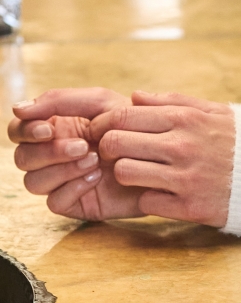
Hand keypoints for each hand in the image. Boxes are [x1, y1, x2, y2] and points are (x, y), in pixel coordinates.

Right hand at [8, 88, 143, 219]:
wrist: (161, 152)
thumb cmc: (133, 123)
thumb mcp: (100, 102)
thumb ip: (60, 100)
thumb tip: (18, 107)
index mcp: (56, 128)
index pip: (19, 130)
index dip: (26, 130)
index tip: (48, 129)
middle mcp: (53, 155)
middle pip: (23, 158)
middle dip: (48, 152)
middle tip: (82, 146)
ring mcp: (63, 180)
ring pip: (34, 181)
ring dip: (61, 169)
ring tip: (94, 159)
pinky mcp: (76, 202)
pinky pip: (54, 201)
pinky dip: (72, 187)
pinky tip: (97, 176)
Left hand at [90, 91, 235, 227]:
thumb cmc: (237, 140)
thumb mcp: (213, 111)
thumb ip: (173, 101)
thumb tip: (135, 96)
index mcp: (186, 119)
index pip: (124, 116)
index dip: (104, 123)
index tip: (102, 131)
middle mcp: (182, 146)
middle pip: (116, 143)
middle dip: (108, 148)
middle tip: (114, 153)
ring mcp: (185, 178)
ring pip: (124, 173)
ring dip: (126, 174)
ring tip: (138, 173)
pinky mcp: (189, 207)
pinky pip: (146, 202)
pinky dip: (149, 198)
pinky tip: (160, 193)